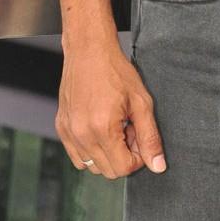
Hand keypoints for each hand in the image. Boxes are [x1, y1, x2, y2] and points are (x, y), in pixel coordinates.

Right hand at [56, 39, 166, 179]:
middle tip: (129, 129)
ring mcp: (68, 132)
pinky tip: (100, 127)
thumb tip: (158, 166)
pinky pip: (77, 156)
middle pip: (108, 171)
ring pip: (91, 166)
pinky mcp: (61, 128)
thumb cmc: (116, 71)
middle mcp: (81, 135)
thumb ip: (150, 137)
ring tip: (115, 127)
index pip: (123, 168)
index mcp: (102, 129)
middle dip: (123, 155)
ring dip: (107, 154)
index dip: (138, 157)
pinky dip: (91, 149)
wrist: (89, 50)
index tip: (139, 136)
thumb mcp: (141, 101)